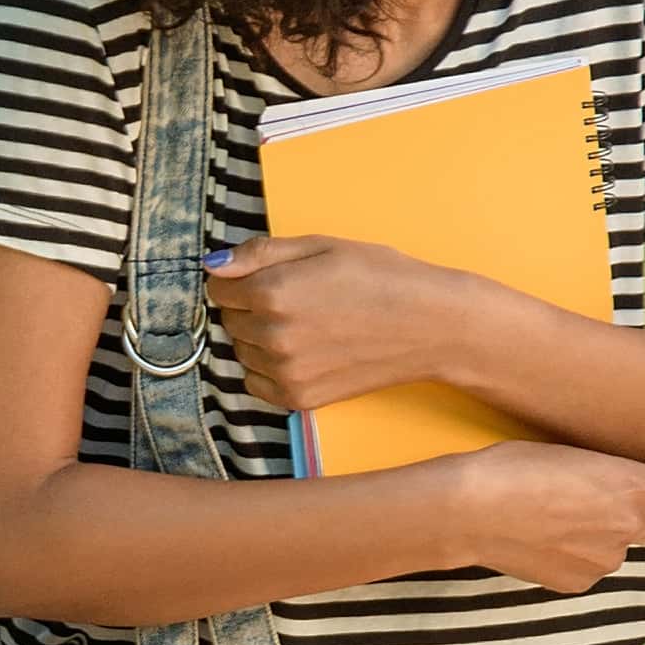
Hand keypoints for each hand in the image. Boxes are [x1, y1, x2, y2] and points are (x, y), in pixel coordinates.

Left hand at [201, 235, 490, 420]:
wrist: (430, 325)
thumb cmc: (382, 277)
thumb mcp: (322, 246)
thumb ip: (261, 253)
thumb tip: (214, 264)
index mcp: (272, 292)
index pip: (219, 288)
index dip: (240, 279)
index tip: (270, 276)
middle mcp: (272, 336)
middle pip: (229, 320)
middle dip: (251, 306)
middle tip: (296, 298)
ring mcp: (285, 372)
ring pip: (241, 351)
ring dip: (259, 337)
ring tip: (306, 324)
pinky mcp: (298, 398)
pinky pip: (256, 382)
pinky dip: (268, 368)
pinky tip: (303, 351)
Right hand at [409, 441, 644, 593]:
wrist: (471, 510)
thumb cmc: (515, 467)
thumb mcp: (574, 454)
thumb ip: (610, 474)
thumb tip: (618, 487)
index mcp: (633, 485)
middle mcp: (629, 526)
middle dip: (629, 518)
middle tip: (589, 505)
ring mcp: (605, 560)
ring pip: (616, 551)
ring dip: (599, 541)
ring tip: (555, 525)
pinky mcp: (579, 584)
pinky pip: (588, 570)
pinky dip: (573, 561)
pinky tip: (542, 545)